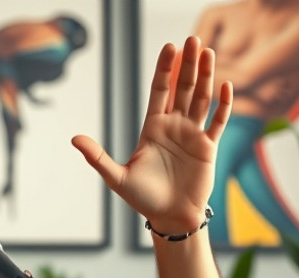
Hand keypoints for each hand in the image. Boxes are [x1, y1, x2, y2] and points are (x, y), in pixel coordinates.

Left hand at [72, 36, 232, 233]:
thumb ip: (97, 156)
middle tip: (192, 40)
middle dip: (187, 65)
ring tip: (208, 52)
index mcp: (152, 128)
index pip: (160, 91)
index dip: (164, 70)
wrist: (169, 217)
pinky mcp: (208, 147)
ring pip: (201, 99)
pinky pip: (218, 121)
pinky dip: (223, 104)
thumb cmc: (142, 198)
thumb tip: (74, 138)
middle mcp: (173, 127)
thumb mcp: (116, 177)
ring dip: (205, 76)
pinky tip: (225, 84)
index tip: (170, 48)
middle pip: (182, 89)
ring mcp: (192, 135)